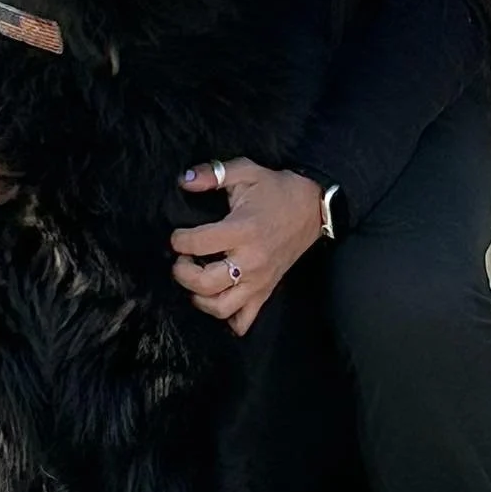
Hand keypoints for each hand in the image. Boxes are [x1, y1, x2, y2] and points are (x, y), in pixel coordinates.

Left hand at [171, 157, 322, 336]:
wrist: (313, 207)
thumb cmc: (277, 190)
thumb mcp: (246, 171)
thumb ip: (213, 174)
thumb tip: (184, 181)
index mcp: (242, 230)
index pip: (198, 244)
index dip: (178, 240)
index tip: (177, 236)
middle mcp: (250, 260)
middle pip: (204, 283)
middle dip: (182, 273)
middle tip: (181, 260)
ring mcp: (259, 280)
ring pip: (221, 307)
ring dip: (200, 298)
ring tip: (196, 281)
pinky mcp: (266, 290)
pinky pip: (245, 320)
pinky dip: (228, 319)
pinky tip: (218, 301)